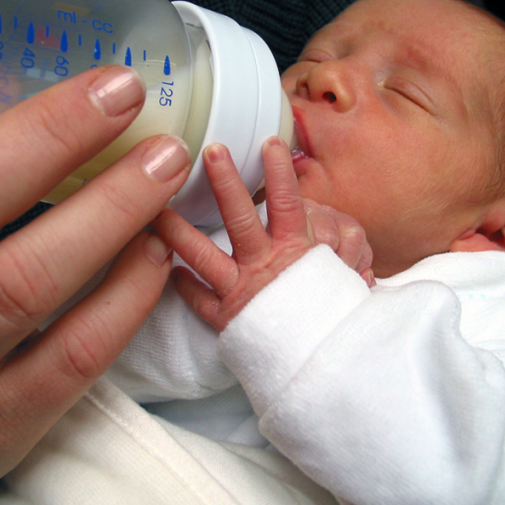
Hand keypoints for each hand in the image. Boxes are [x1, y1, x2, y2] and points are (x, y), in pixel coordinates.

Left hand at [155, 137, 372, 332]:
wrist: (328, 362)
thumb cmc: (337, 317)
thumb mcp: (347, 279)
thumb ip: (344, 255)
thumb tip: (344, 236)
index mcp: (299, 253)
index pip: (289, 203)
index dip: (279, 173)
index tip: (269, 143)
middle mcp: (266, 266)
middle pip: (242, 218)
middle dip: (225, 183)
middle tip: (209, 151)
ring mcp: (243, 291)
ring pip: (205, 255)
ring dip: (181, 231)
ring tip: (157, 208)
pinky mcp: (229, 318)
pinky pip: (199, 301)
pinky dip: (182, 287)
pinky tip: (166, 271)